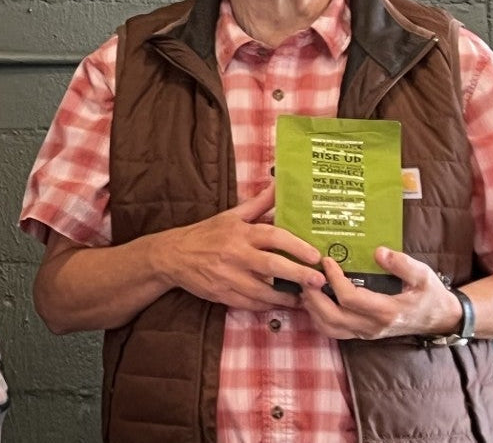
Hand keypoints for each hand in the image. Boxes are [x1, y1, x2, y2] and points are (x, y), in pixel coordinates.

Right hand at [153, 188, 326, 310]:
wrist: (173, 256)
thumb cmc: (206, 234)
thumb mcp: (230, 216)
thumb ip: (258, 204)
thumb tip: (278, 185)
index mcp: (240, 233)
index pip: (272, 236)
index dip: (296, 246)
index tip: (315, 255)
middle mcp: (235, 254)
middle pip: (271, 266)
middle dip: (297, 274)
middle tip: (319, 281)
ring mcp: (228, 276)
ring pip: (263, 291)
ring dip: (286, 297)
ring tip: (306, 300)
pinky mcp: (221, 293)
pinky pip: (249, 304)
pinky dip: (267, 306)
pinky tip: (280, 305)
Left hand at [300, 246, 460, 339]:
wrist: (441, 319)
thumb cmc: (431, 295)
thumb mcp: (424, 276)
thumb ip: (402, 264)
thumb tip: (378, 252)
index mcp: (387, 311)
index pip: (350, 298)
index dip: (334, 279)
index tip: (327, 261)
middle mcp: (372, 326)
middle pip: (332, 317)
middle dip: (314, 296)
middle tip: (307, 275)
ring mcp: (366, 333)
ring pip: (329, 328)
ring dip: (312, 309)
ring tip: (307, 286)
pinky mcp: (362, 334)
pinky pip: (334, 331)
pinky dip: (319, 317)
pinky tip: (316, 300)